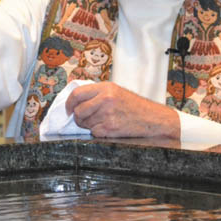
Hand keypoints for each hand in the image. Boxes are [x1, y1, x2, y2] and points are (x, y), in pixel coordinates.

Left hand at [65, 82, 179, 138]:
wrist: (152, 118)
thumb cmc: (134, 105)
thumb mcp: (115, 91)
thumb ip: (96, 93)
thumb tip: (76, 100)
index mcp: (105, 87)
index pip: (77, 94)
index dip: (69, 103)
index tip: (68, 109)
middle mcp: (105, 99)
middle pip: (78, 110)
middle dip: (78, 117)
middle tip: (83, 119)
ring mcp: (107, 114)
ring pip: (84, 122)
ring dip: (88, 125)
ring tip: (100, 122)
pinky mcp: (110, 128)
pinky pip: (93, 132)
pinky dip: (97, 132)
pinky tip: (107, 128)